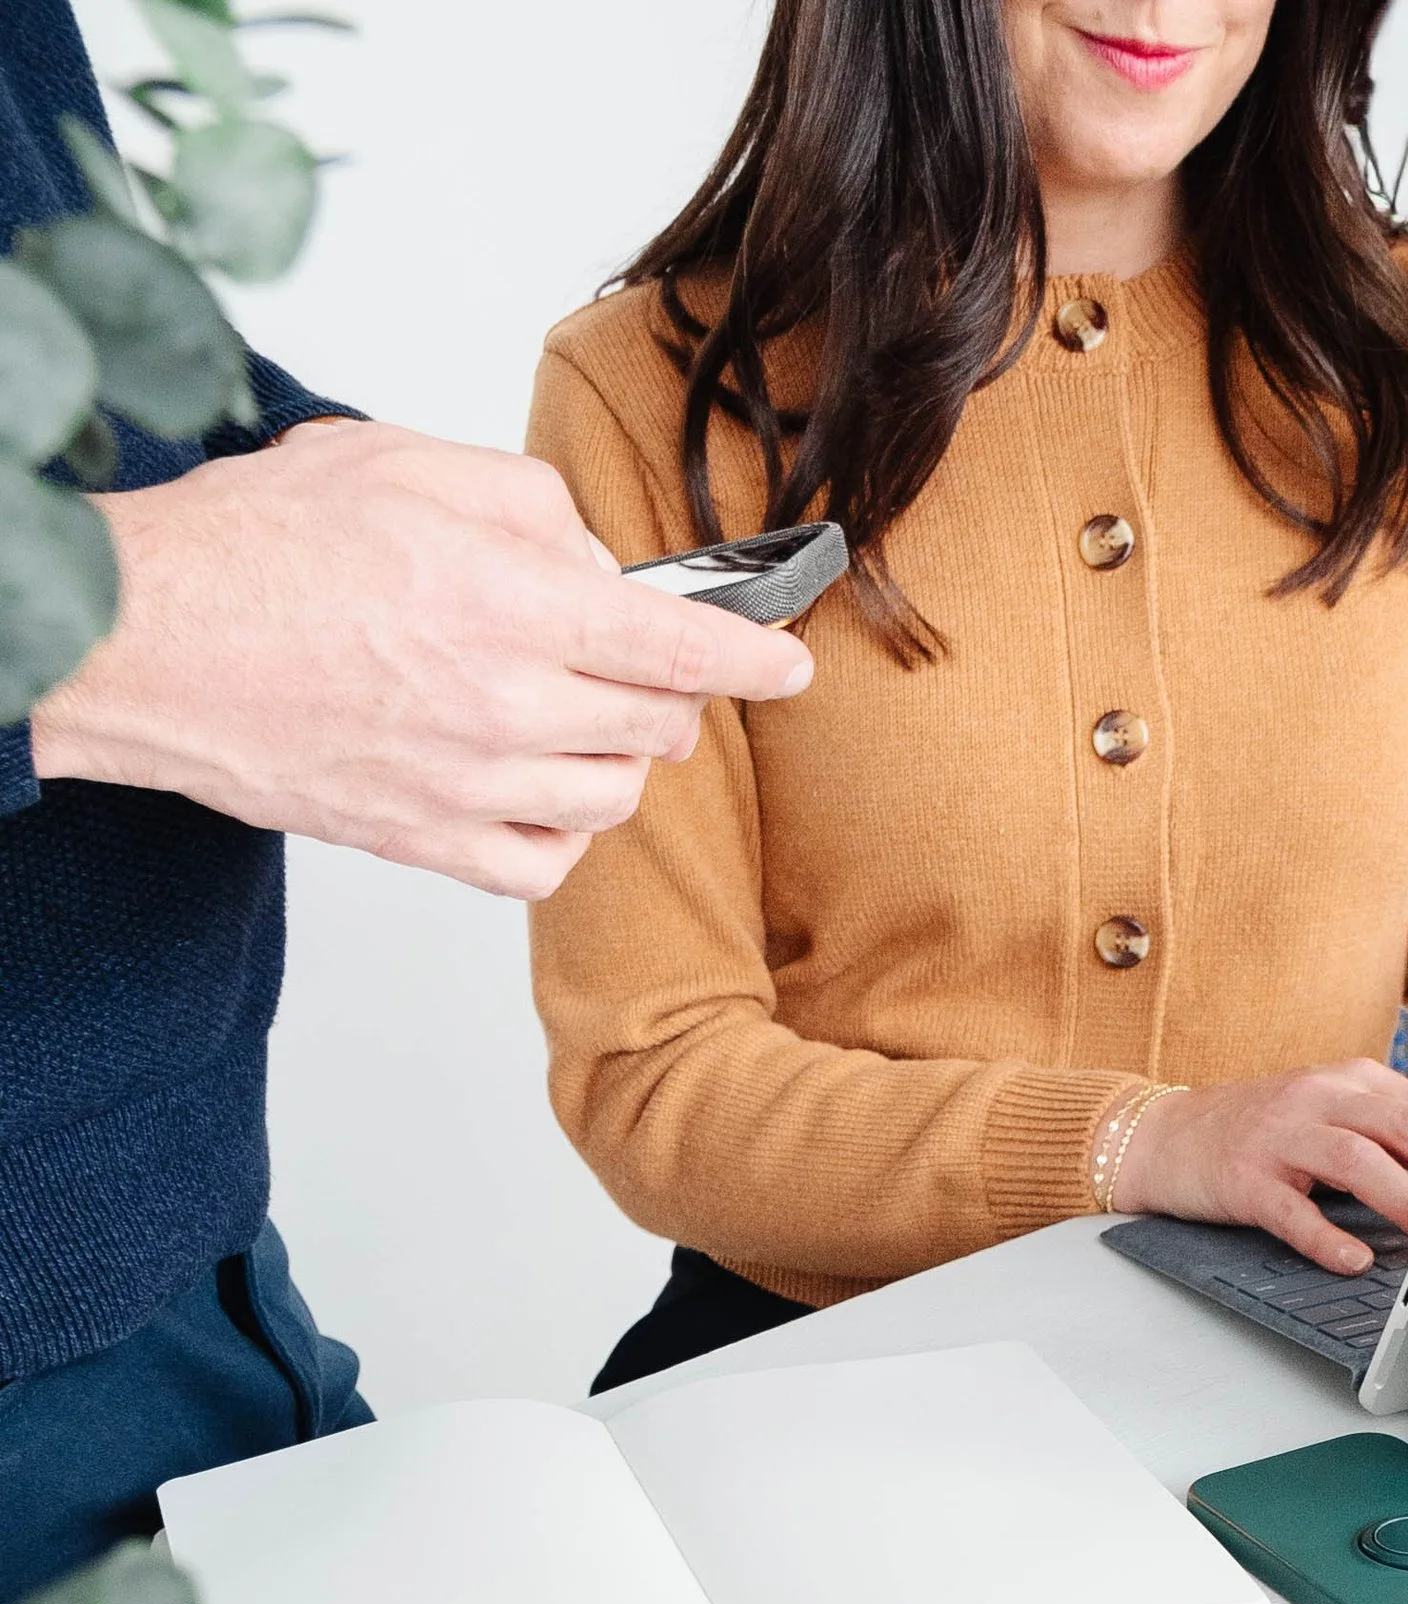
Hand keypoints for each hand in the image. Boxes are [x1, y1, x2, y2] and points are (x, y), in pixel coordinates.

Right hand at [29, 421, 813, 898]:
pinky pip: (544, 866)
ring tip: (567, 714)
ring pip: (612, 798)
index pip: (682, 649)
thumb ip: (527, 505)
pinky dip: (561, 833)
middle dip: (666, 692)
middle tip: (626, 661)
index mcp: (511, 602)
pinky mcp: (427, 842)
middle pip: (658, 726)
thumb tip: (597, 558)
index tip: (787, 664)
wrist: (150, 640)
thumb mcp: (403, 463)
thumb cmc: (257, 547)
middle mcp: (504, 705)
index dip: (754, 658)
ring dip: (615, 757)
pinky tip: (533, 789)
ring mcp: (469, 787)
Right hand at [1115, 1060, 1407, 1269]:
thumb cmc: (1258, 1133)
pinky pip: (1289, 1210)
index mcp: (1347, 1081)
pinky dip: (1324, 1236)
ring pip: (1353, 1159)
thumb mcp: (1327, 1113)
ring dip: (1400, 1199)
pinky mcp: (1242, 1178)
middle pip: (1397, 1125)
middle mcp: (1316, 1099)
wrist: (1164, 1137)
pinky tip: (1352, 1259)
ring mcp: (1277, 1137)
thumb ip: (1387, 1129)